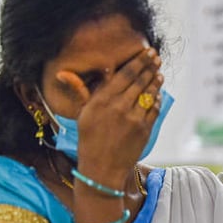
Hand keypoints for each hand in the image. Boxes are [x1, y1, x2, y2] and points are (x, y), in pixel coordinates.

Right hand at [59, 48, 162, 181]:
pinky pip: (154, 109)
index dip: (138, 61)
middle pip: (139, 80)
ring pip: (149, 93)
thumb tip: (63, 73)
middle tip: (156, 56)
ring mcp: (134, 119)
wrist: (101, 170)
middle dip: (150, 66)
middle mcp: (118, 107)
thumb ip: (81, 91)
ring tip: (159, 73)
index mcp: (102, 101)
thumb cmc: (89, 140)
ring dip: (155, 81)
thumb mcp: (82, 114)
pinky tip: (157, 93)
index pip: (124, 74)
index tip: (146, 52)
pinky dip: (157, 99)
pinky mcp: (145, 130)